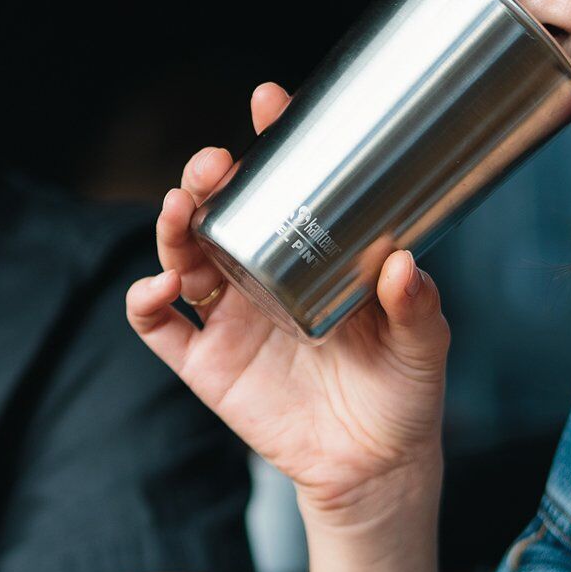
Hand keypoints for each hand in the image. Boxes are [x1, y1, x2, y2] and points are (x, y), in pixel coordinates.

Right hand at [125, 83, 450, 525]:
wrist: (377, 467)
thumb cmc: (403, 393)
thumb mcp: (424, 343)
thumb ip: (417, 304)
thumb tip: (403, 262)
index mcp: (308, 257)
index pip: (280, 187)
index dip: (268, 144)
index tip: (269, 104)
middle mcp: (260, 279)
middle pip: (217, 214)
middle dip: (206, 179)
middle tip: (215, 163)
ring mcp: (229, 321)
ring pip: (182, 258)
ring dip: (173, 227)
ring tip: (182, 209)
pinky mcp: (207, 366)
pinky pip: (160, 328)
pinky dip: (146, 302)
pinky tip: (158, 288)